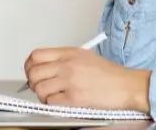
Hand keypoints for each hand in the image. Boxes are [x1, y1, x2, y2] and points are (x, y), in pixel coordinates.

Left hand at [23, 47, 150, 112]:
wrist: (126, 85)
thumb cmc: (110, 74)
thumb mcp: (85, 57)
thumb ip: (64, 59)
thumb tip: (45, 68)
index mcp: (69, 52)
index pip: (36, 55)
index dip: (29, 66)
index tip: (32, 72)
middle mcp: (67, 64)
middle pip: (33, 72)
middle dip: (33, 82)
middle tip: (40, 86)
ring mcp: (70, 80)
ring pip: (40, 88)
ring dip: (43, 95)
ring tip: (52, 96)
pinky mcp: (74, 97)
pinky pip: (51, 101)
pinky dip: (53, 104)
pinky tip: (61, 102)